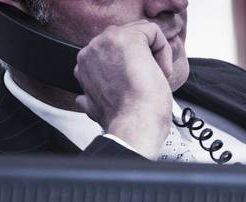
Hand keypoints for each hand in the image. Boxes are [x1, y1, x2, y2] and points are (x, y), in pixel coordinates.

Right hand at [72, 21, 176, 158]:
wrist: (134, 125)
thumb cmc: (125, 120)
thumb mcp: (97, 109)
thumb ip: (89, 98)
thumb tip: (82, 100)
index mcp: (85, 66)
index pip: (113, 51)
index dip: (130, 67)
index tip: (135, 86)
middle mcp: (92, 51)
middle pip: (127, 38)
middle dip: (143, 58)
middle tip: (147, 81)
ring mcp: (107, 42)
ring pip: (141, 33)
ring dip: (154, 55)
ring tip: (153, 78)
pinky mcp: (128, 38)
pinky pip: (153, 32)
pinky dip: (163, 50)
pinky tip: (160, 71)